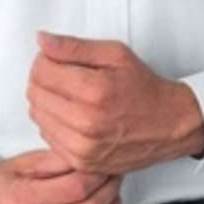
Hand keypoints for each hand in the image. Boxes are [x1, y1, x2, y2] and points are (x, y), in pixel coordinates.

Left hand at [26, 31, 203, 174]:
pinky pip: (47, 136)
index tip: (54, 57)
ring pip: (37, 115)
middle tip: (61, 73)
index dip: (44, 59)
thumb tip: (43, 41)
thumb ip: (74, 47)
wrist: (169, 124)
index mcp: (94, 91)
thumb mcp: (115, 54)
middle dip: (43, 77)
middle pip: (35, 93)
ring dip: (46, 100)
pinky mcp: (81, 162)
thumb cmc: (144, 89)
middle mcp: (86, 123)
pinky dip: (54, 121)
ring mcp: (82, 147)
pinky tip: (72, 113)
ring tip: (69, 93)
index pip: (41, 71)